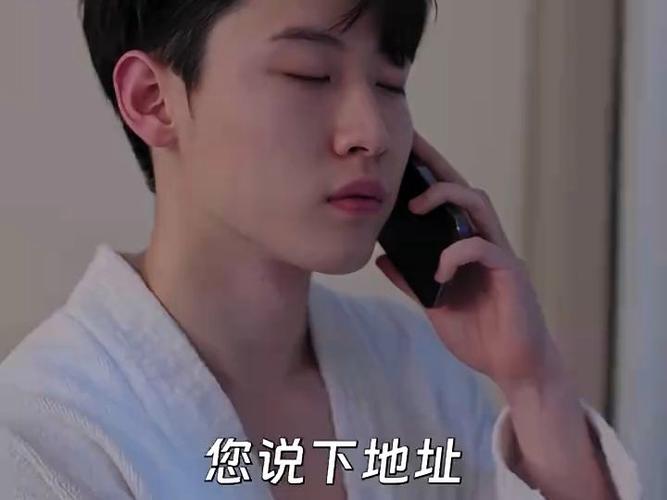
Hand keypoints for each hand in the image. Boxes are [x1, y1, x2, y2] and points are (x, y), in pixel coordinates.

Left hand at [375, 129, 559, 390]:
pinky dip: (456, 254)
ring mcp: (499, 254)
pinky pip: (483, 248)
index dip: (428, 173)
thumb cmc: (479, 332)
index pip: (448, 200)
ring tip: (415, 208)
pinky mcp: (510, 273)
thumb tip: (382, 256)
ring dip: (446, 198)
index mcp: (466, 245)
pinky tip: (439, 273)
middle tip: (406, 150)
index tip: (403, 152)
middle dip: (436, 166)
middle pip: (464, 188)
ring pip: (479, 205)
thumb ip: (411, 280)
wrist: (513, 366)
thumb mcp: (433, 304)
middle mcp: (485, 241)